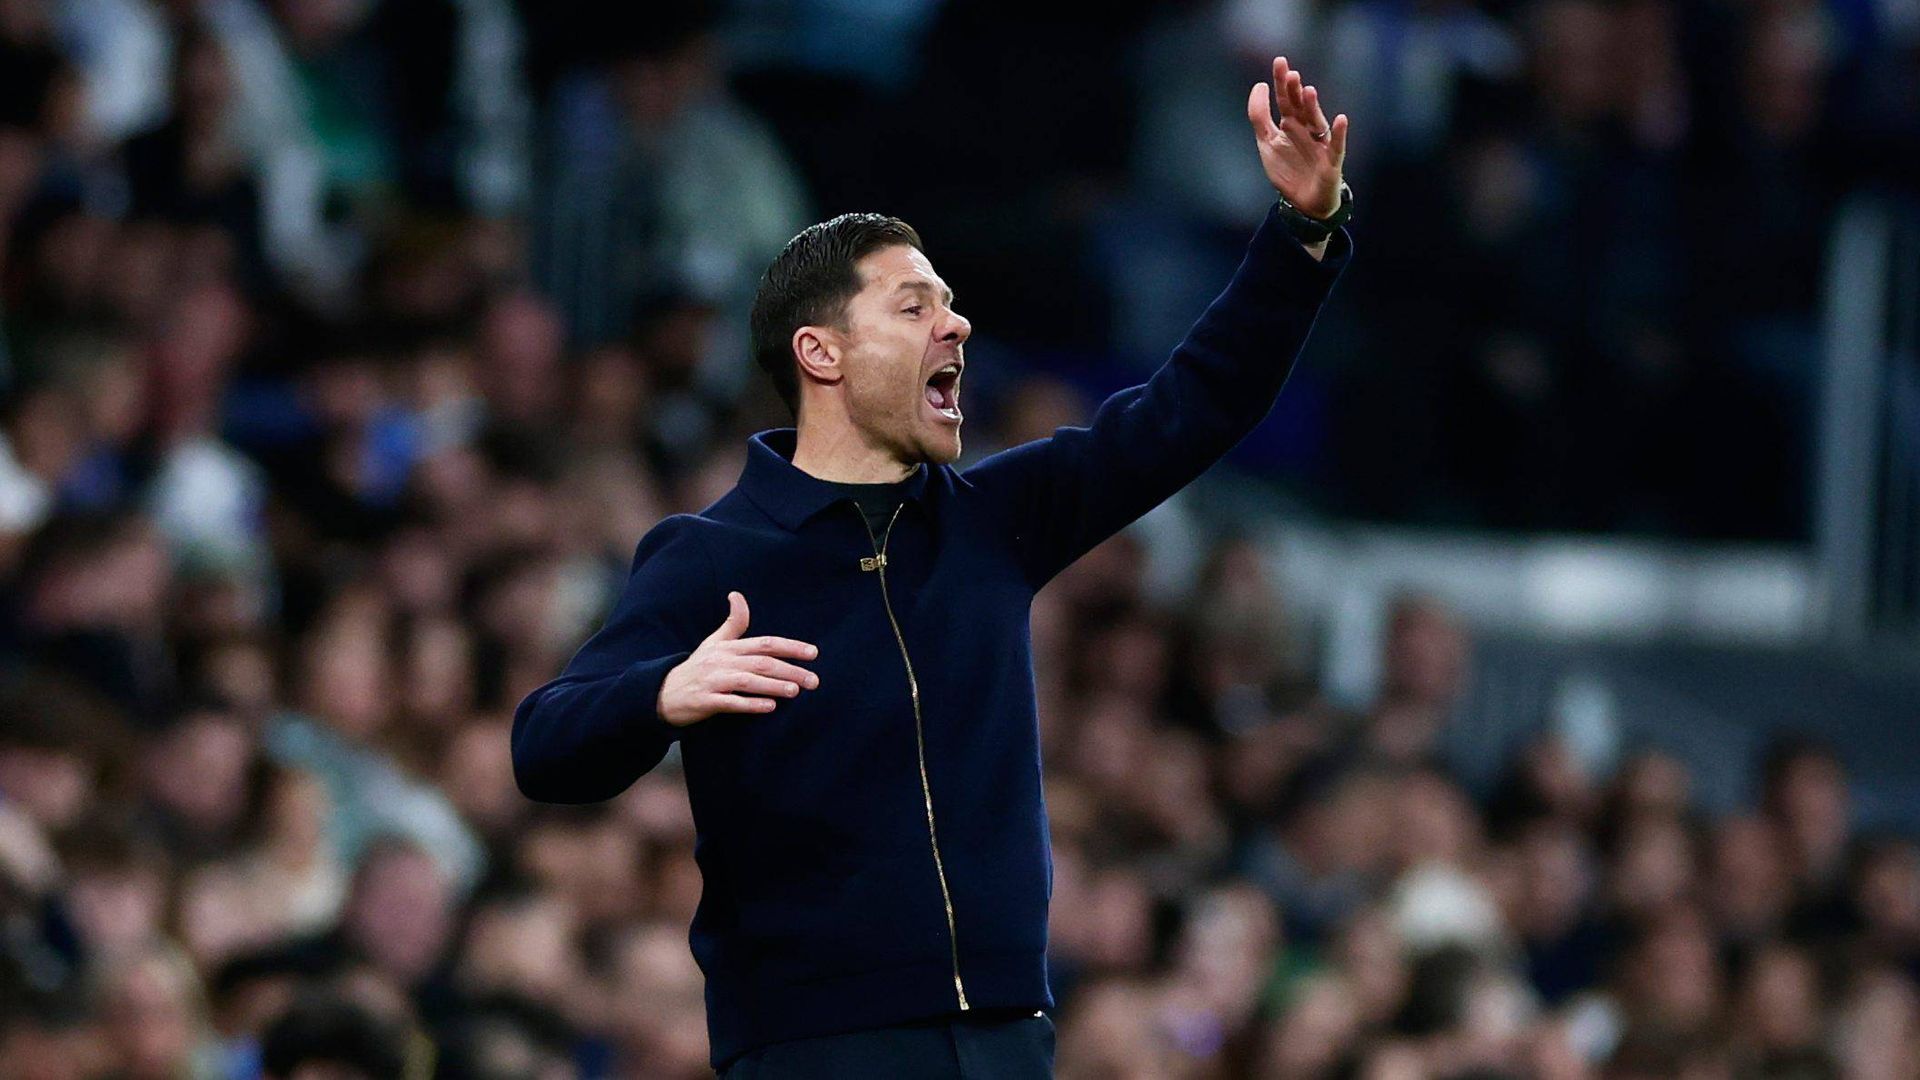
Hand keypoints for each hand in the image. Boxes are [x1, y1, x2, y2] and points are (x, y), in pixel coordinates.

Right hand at [657, 592, 819, 725]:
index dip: (790, 647)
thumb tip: (737, 595)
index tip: (813, 653)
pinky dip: (750, 704)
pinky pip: (731, 702)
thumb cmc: (696, 667)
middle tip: (813, 681)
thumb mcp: (713, 642)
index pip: (765, 643)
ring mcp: (713, 681)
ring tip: (795, 691)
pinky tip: (769, 707)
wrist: (663, 692)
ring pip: (748, 681)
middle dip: (790, 670)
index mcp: (729, 647)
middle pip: (761, 662)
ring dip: (773, 686)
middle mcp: (722, 661)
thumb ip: (733, 623)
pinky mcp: (706, 700)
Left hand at [1246, 56, 1347, 218]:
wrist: (1302, 202)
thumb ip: (1260, 116)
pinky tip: (1341, 120)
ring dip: (1313, 107)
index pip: (1286, 100)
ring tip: (1308, 91)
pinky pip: (1337, 145)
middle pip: (1301, 107)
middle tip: (1291, 74)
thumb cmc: (1288, 169)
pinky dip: (1339, 133)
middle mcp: (1307, 129)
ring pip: (1317, 122)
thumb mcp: (1267, 142)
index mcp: (1291, 124)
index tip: (1280, 62)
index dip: (1282, 82)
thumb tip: (1259, 86)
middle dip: (1295, 91)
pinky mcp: (1331, 161)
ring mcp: (1320, 144)